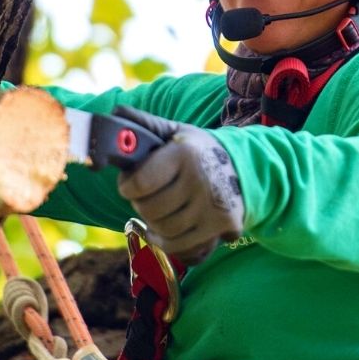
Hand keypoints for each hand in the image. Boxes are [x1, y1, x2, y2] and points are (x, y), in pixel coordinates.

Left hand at [113, 106, 244, 260]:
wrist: (243, 168)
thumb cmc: (196, 151)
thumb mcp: (173, 132)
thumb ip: (143, 124)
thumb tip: (115, 113)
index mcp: (184, 153)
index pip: (139, 184)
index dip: (127, 186)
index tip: (130, 183)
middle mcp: (200, 180)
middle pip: (148, 209)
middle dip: (141, 204)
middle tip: (148, 195)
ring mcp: (212, 206)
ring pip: (162, 230)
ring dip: (154, 223)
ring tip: (161, 209)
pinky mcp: (222, 226)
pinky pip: (179, 246)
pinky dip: (166, 241)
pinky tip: (166, 229)